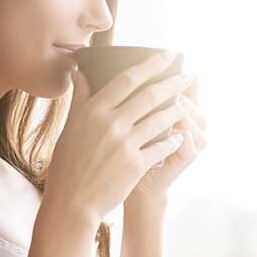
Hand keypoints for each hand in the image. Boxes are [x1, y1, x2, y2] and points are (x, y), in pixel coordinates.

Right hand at [41, 50, 194, 224]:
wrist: (73, 201)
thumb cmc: (68, 164)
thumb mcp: (70, 126)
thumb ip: (81, 98)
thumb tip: (80, 71)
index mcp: (93, 110)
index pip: (127, 79)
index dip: (150, 65)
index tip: (167, 54)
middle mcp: (110, 124)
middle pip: (149, 96)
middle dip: (173, 83)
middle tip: (188, 76)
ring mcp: (124, 145)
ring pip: (160, 120)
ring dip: (177, 110)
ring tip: (187, 104)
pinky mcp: (135, 165)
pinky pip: (162, 147)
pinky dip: (173, 140)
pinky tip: (179, 135)